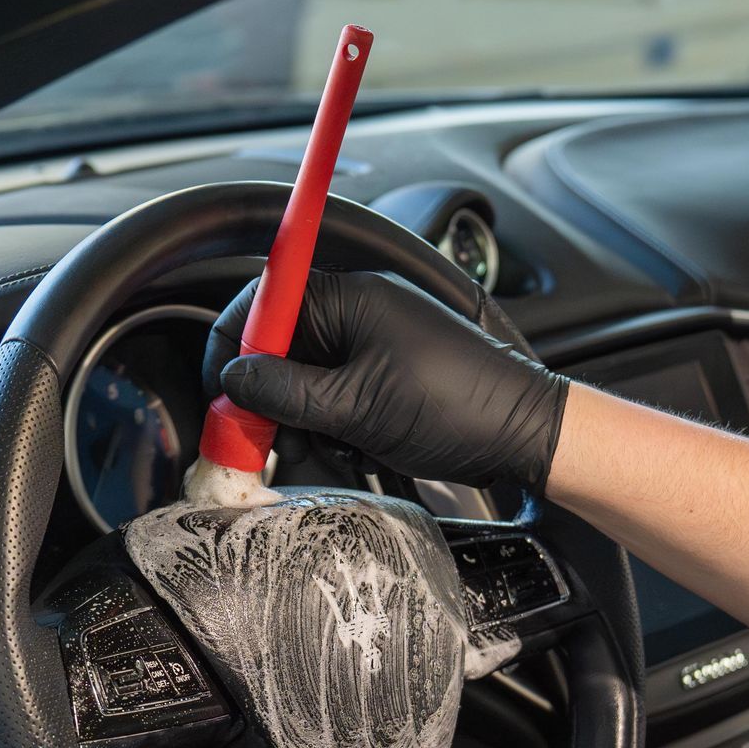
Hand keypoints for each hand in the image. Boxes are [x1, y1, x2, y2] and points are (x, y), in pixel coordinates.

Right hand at [202, 270, 568, 490]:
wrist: (524, 435)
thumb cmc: (458, 406)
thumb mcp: (357, 407)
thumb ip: (286, 393)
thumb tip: (234, 381)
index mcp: (349, 297)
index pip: (262, 302)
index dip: (232, 347)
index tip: (224, 395)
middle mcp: (358, 313)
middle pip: (279, 349)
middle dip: (274, 401)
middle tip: (272, 441)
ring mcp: (373, 346)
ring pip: (305, 383)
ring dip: (309, 423)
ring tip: (339, 449)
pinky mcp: (385, 378)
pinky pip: (336, 400)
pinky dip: (337, 430)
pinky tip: (361, 450)